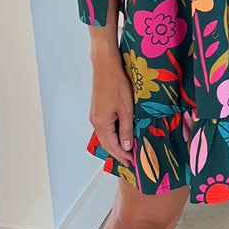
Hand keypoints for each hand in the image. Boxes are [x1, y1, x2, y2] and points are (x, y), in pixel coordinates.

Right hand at [89, 48, 134, 166]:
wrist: (106, 65)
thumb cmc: (116, 83)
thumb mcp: (127, 108)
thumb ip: (126, 129)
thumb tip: (127, 146)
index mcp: (102, 123)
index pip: (113, 146)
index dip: (123, 156)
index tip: (133, 162)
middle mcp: (96, 121)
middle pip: (107, 144)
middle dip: (119, 153)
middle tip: (131, 160)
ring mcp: (95, 115)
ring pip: (105, 136)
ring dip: (115, 145)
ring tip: (127, 150)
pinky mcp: (97, 110)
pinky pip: (104, 128)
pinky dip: (112, 135)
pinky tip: (120, 135)